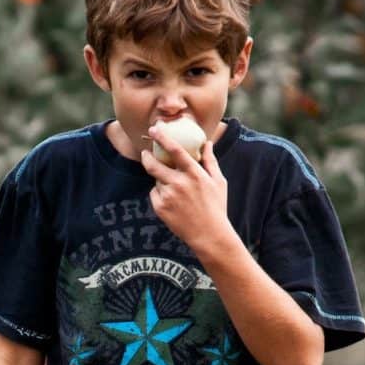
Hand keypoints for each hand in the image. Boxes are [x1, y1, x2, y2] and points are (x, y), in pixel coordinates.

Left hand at [141, 122, 231, 255]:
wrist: (209, 235)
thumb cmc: (217, 207)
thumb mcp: (219, 182)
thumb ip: (210, 161)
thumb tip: (207, 142)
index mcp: (194, 174)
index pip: (175, 150)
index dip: (162, 137)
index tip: (155, 128)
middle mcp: (179, 183)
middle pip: (154, 164)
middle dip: (147, 157)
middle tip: (145, 153)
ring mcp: (168, 196)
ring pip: (156, 181)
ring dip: (161, 181)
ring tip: (176, 192)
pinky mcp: (160, 208)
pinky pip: (155, 194)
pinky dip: (160, 195)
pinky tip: (173, 204)